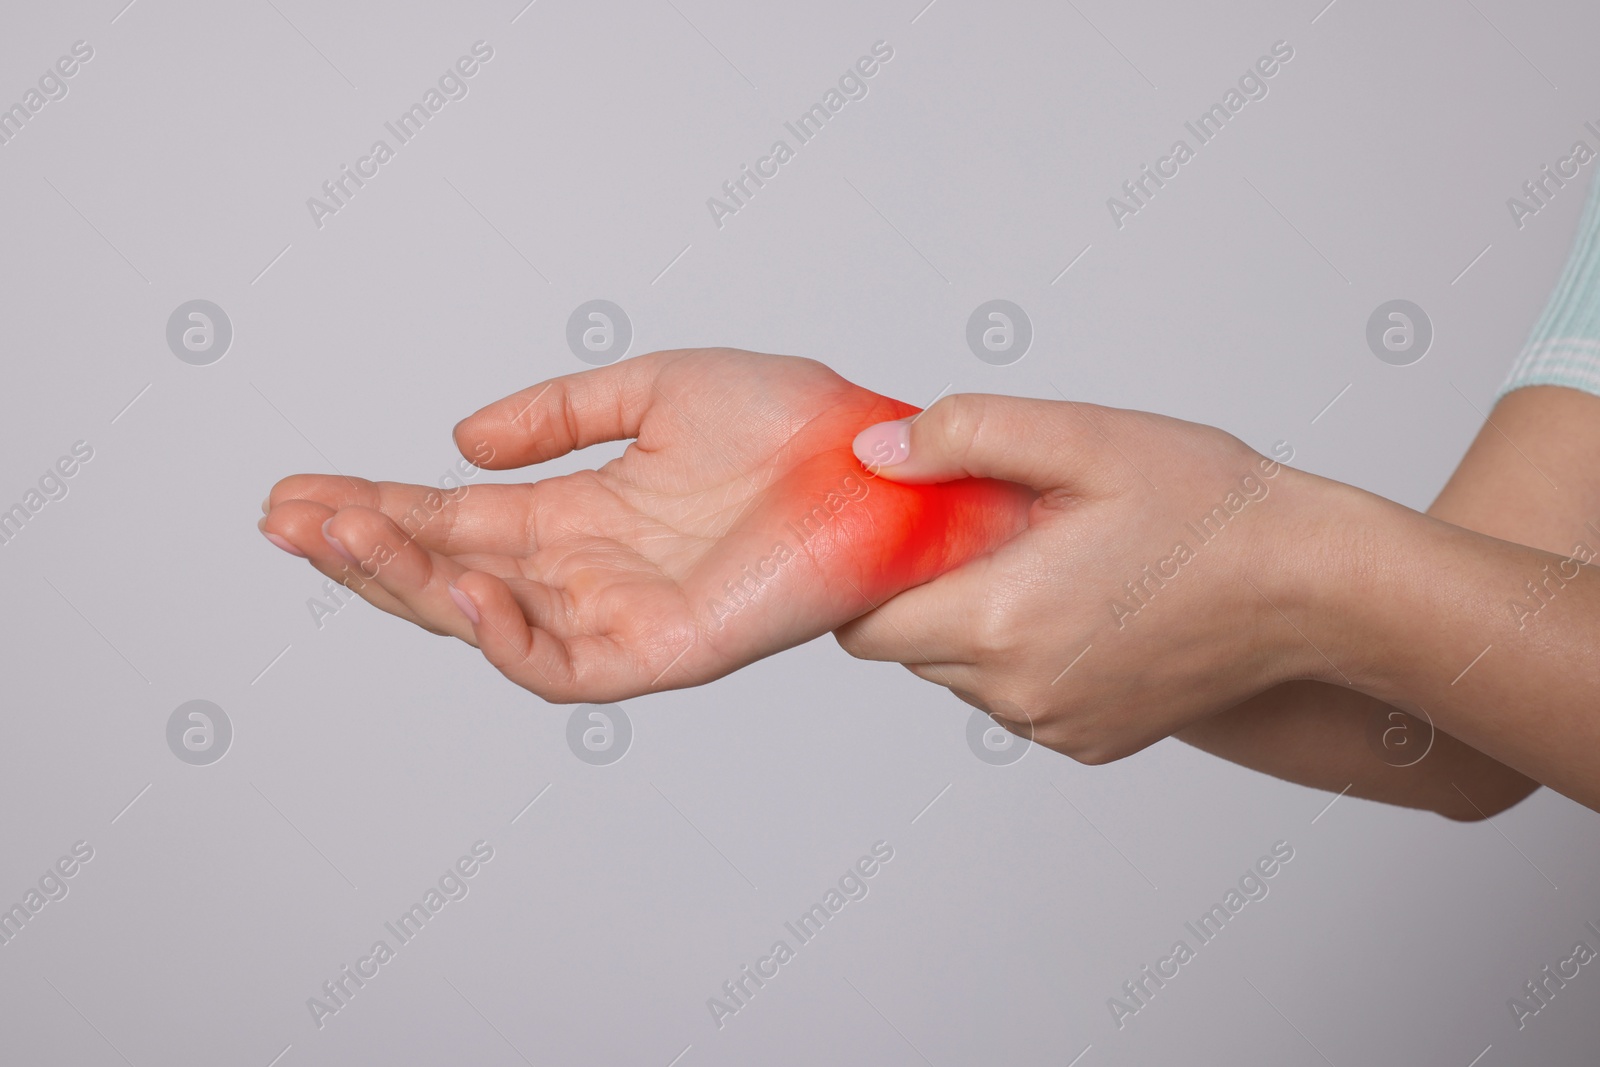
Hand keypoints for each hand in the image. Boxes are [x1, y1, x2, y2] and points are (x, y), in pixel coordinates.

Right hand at [260, 349, 1030, 700]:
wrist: (885, 461)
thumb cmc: (796, 426)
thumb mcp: (653, 389)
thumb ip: (559, 413)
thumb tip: (460, 441)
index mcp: (583, 512)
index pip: (455, 519)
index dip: (375, 508)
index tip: (296, 491)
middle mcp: (591, 571)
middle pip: (450, 573)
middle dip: (364, 551)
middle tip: (284, 518)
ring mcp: (623, 616)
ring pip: (488, 619)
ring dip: (407, 584)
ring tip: (338, 536)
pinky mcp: (667, 651)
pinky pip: (564, 663)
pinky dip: (505, 634)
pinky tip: (457, 584)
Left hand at [834, 393, 1319, 763]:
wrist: (1314, 589)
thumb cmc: (1209, 510)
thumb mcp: (1083, 438)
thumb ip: (963, 436)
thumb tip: (874, 458)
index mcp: (998, 622)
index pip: (863, 626)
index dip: (872, 574)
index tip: (911, 528)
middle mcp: (1017, 693)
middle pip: (908, 650)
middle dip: (927, 590)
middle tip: (991, 530)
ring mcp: (1056, 728)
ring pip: (962, 676)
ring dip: (976, 622)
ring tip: (1047, 562)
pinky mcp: (1091, 744)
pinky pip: (1017, 699)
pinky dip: (1025, 656)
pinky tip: (1084, 605)